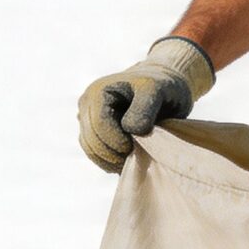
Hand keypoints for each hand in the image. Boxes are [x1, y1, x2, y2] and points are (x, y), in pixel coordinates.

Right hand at [76, 36, 215, 172]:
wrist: (162, 86)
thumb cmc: (161, 87)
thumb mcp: (157, 91)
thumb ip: (144, 109)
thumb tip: (129, 129)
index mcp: (98, 91)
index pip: (99, 126)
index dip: (117, 141)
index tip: (139, 145)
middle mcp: (87, 105)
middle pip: (91, 141)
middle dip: (115, 154)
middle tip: (139, 155)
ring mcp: (87, 119)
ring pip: (91, 151)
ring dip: (112, 161)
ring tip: (136, 157)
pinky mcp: (93, 132)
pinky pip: (96, 155)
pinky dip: (111, 162)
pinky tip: (129, 158)